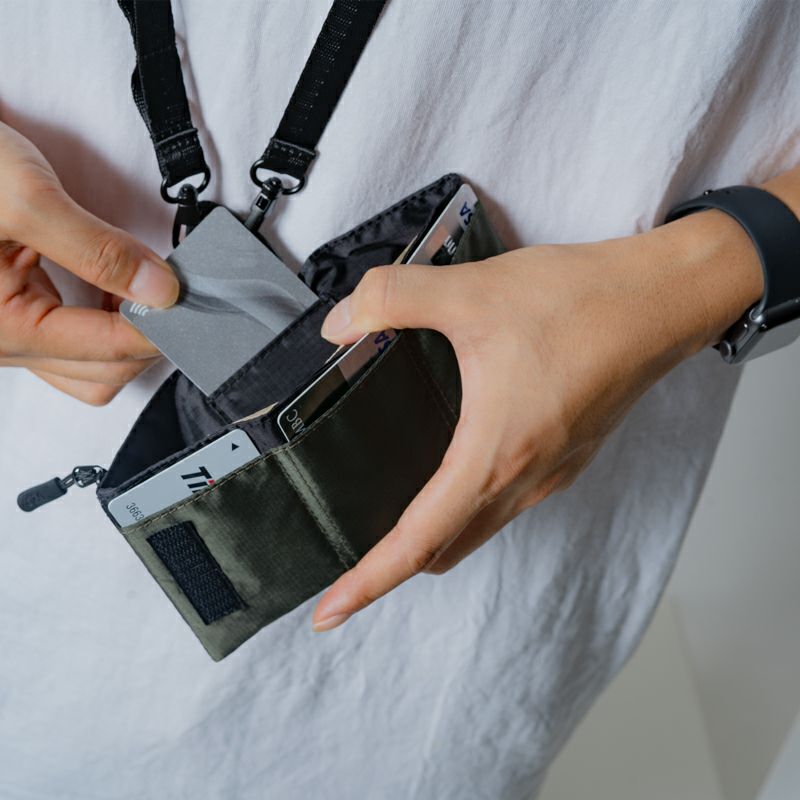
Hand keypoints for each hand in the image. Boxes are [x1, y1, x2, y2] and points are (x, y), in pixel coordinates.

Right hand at [0, 122, 178, 404]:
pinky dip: (103, 323)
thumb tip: (160, 288)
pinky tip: (116, 287)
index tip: (193, 302)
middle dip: (146, 335)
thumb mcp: (22, 197)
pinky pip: (70, 342)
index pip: (108, 351)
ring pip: (88, 367)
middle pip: (103, 372)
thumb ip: (98, 248)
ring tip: (145, 286)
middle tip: (175, 290)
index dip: (160, 327)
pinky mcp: (9, 316)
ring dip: (126, 335)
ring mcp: (4, 334)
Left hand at [310, 209, 763, 631]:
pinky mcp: (566, 455)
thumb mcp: (472, 292)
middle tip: (347, 564)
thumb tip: (340, 322)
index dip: (367, 582)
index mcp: (494, 456)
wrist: (662, 300)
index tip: (328, 613)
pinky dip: (468, 507)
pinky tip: (451, 469)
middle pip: (445, 549)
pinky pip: (505, 503)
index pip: (417, 542)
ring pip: (478, 529)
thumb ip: (392, 300)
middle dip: (393, 565)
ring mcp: (551, 473)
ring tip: (389, 521)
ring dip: (433, 537)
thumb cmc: (582, 303)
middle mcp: (525, 481)